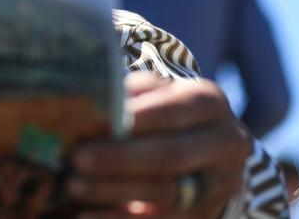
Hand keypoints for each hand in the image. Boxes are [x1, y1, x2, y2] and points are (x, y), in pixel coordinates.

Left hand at [68, 72, 249, 216]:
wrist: (204, 147)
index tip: (102, 120)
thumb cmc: (162, 109)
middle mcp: (225, 145)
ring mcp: (220, 185)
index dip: (140, 117)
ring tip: (74, 186)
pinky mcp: (205, 215)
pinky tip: (87, 214)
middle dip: (121, 158)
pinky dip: (121, 218)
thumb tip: (92, 98)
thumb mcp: (153, 92)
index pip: (174, 110)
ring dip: (115, 191)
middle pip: (171, 155)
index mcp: (209, 103)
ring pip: (165, 193)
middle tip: (77, 158)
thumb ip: (129, 93)